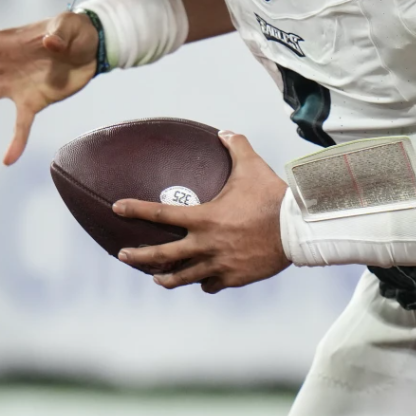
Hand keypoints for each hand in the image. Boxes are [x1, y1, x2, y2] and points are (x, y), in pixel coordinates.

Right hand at [0, 12, 99, 164]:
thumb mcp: (69, 25)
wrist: (93, 49)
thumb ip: (59, 33)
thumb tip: (50, 43)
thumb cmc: (76, 31)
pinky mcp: (32, 101)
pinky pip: (20, 124)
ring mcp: (15, 85)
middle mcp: (4, 64)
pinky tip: (8, 159)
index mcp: (8, 42)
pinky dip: (15, 141)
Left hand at [114, 131, 291, 293]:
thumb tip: (225, 132)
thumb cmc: (273, 197)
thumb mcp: (252, 167)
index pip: (160, 214)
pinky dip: (204, 281)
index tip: (117, 208)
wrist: (297, 229)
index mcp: (204, 218)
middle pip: (161, 256)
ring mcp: (218, 264)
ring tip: (157, 278)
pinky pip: (210, 284)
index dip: (135, 210)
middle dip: (138, 256)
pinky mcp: (233, 277)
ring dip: (167, 277)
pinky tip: (203, 280)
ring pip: (182, 277)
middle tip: (123, 255)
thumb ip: (236, 147)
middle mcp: (205, 244)